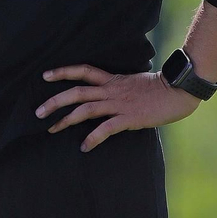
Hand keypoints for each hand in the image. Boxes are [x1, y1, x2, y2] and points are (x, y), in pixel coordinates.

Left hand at [35, 64, 201, 151]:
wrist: (179, 90)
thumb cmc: (159, 89)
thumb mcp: (134, 83)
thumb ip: (119, 88)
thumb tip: (108, 95)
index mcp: (113, 80)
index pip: (84, 71)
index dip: (63, 72)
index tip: (45, 76)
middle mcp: (112, 90)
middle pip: (77, 92)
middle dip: (55, 101)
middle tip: (38, 112)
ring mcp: (120, 104)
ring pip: (86, 109)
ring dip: (66, 119)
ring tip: (52, 129)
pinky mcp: (129, 118)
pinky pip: (106, 128)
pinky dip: (93, 137)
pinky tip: (84, 147)